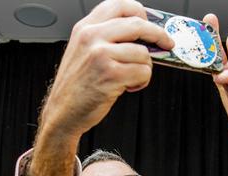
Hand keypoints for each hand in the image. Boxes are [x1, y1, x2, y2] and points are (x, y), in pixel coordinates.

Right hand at [39, 0, 172, 138]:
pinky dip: (141, 82)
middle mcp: (91, 37)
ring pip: (143, 52)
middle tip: (166, 43)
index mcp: (85, 28)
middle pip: (137, 24)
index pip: (119, 5)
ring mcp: (101, 55)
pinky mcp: (111, 75)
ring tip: (131, 78)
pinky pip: (143, 72)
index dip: (140, 12)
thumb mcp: (82, 51)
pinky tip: (128, 86)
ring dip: (144, 68)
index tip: (150, 23)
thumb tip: (141, 34)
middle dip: (158, 35)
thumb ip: (105, 37)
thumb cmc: (75, 86)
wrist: (62, 112)